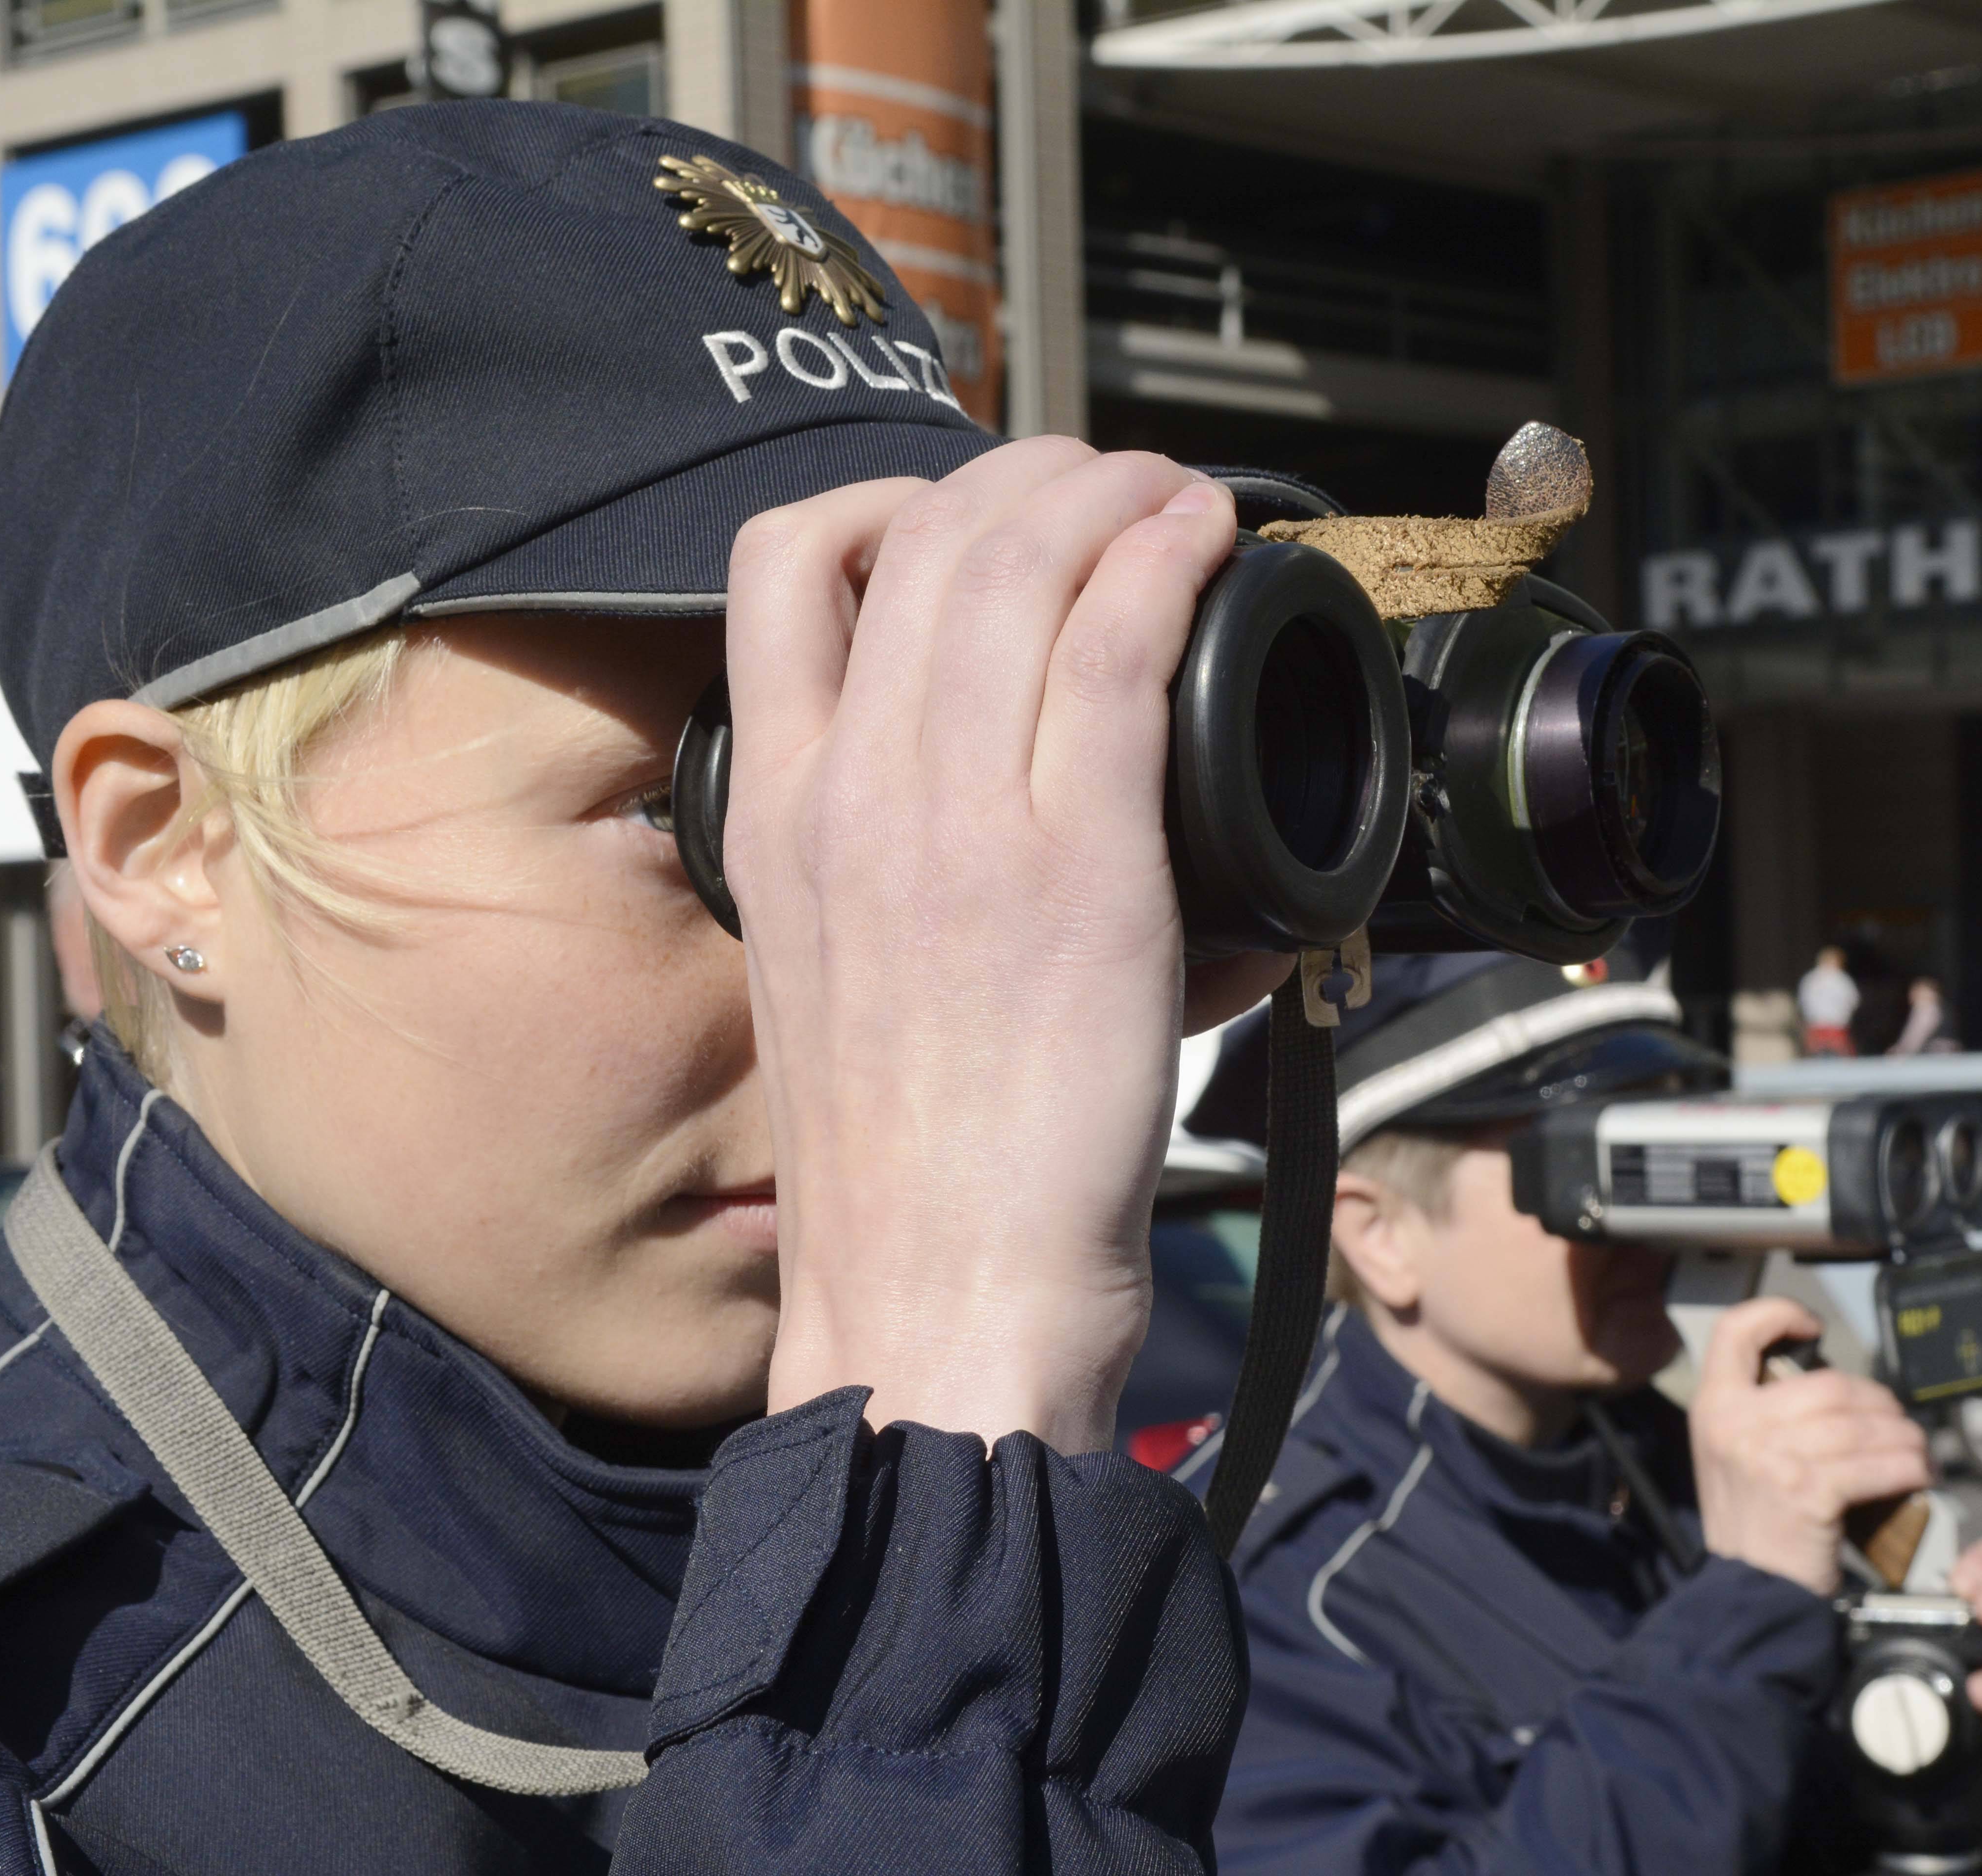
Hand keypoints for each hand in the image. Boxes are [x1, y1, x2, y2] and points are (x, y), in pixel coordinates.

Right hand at [725, 438, 1285, 1451]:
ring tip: (1170, 498)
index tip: (973, 523)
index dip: (889, 500)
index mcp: (774, 812)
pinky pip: (1119, 644)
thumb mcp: (832, 976)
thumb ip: (880, 865)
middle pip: (923, 530)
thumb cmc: (911, 1167)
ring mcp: (958, 820)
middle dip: (1029, 472)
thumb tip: (991, 799)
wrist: (938, 1297)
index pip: (783, 566)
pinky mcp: (1079, 865)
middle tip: (1105, 487)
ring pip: (1024, 559)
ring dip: (1113, 490)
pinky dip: (1169, 560)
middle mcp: (850, 789)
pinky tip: (1207, 540)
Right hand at [1688, 1298, 1932, 1595]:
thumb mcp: (1735, 1457)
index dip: (1778, 1314)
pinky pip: (1876, 1463)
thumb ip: (1766, 1415)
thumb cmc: (1754, 1531)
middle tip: (1898, 1429)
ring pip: (1861, 1423)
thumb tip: (1839, 1393)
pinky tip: (1918, 1476)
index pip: (1734, 1331)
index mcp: (1713, 1408)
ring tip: (1917, 1456)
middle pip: (1827, 1383)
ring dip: (1905, 1439)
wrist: (1747, 1596)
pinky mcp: (1806, 1490)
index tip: (1813, 1329)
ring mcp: (1769, 1455)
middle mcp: (1735, 1423)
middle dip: (1877, 1403)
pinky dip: (1908, 1467)